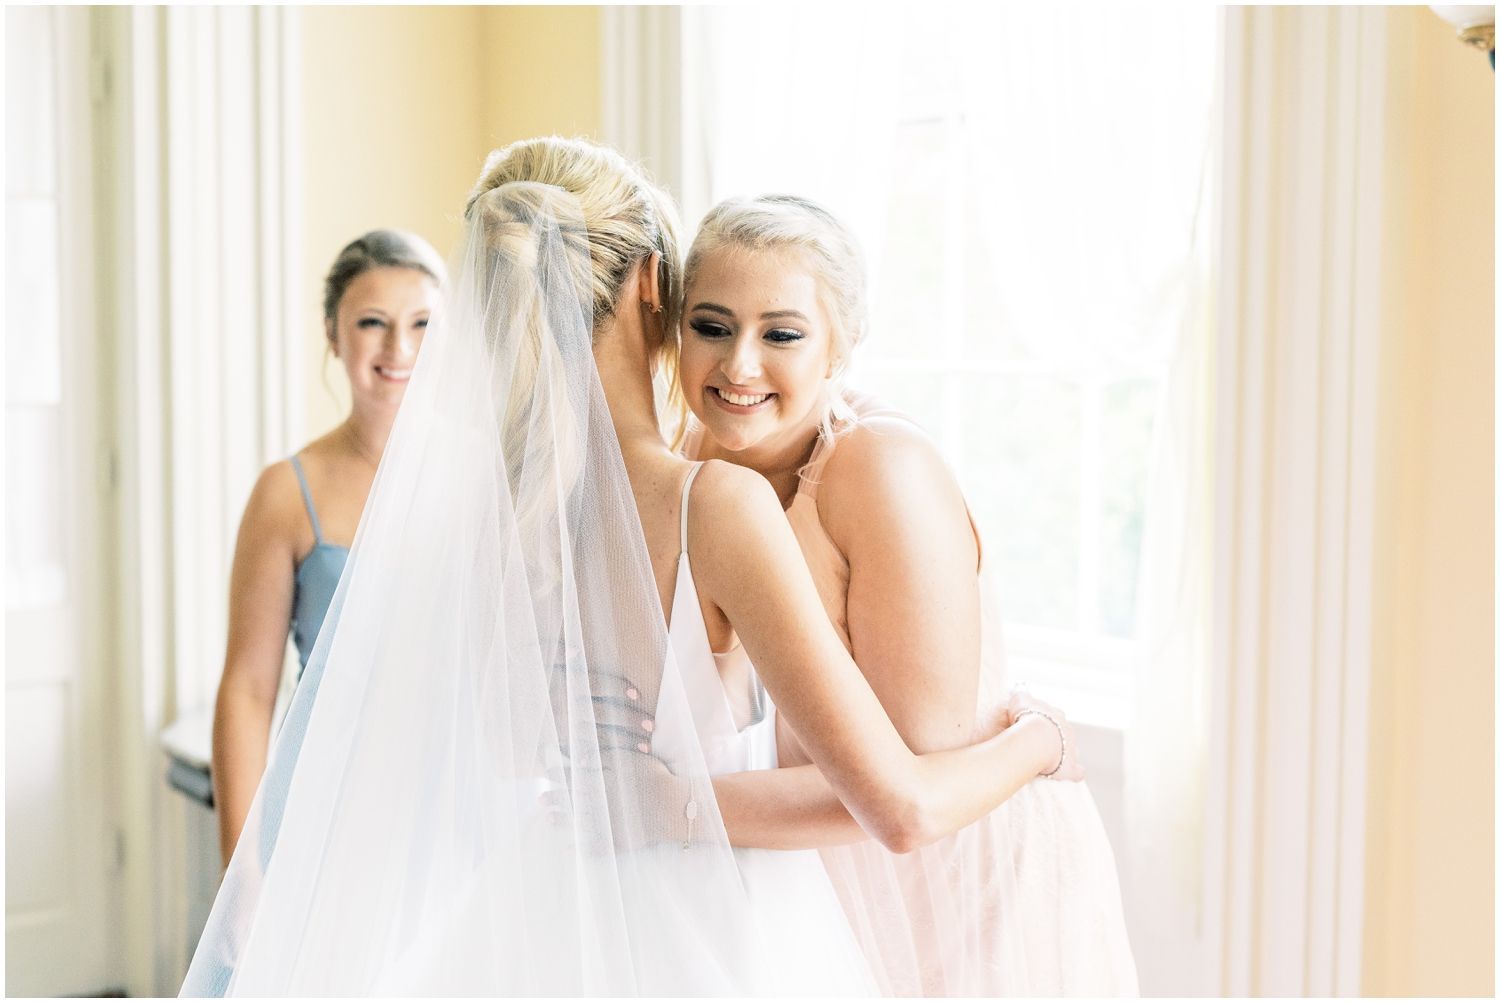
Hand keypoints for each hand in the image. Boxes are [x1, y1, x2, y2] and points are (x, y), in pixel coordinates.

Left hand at [540, 747, 706, 853]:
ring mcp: (609, 825)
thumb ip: (604, 756)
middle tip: (539, 799)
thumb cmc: (656, 778)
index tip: (545, 775)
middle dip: (554, 800)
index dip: (558, 776)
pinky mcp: (618, 842)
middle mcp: (601, 805)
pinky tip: (567, 849)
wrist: (676, 807)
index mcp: (603, 783)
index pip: (574, 778)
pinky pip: (595, 848)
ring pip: (578, 823)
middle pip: (572, 801)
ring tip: (548, 819)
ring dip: (561, 822)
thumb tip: (578, 756)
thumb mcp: (630, 760)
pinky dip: (580, 849)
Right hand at [1006, 688, 1084, 781]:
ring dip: (1063, 753)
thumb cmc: (1027, 718)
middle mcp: (1066, 730)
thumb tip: (1019, 694)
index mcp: (1056, 714)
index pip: (1051, 715)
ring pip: (1070, 750)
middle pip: (1062, 732)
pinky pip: (1076, 771)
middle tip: (1039, 743)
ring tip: (1052, 759)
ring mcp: (1070, 749)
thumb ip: (1020, 696)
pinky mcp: (1069, 767)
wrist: (1036, 738)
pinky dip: (1075, 772)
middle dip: (1054, 736)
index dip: (1042, 720)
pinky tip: (1072, 774)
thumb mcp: (1019, 700)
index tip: (1032, 724)